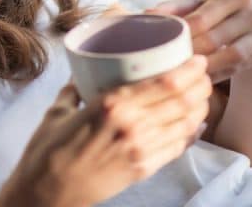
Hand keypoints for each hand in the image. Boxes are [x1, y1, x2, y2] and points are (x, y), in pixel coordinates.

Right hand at [0, 56, 210, 206]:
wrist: (48, 192)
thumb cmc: (47, 150)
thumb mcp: (58, 111)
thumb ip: (75, 89)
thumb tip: (81, 72)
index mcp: (110, 104)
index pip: (164, 83)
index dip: (188, 70)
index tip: (198, 60)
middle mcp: (132, 125)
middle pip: (182, 101)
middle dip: (200, 86)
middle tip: (203, 76)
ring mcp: (141, 149)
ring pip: (186, 124)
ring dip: (200, 108)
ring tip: (202, 97)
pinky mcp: (144, 169)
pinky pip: (177, 147)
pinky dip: (190, 133)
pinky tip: (193, 124)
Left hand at [148, 0, 251, 82]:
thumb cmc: (214, 12)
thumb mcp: (197, 5)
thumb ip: (174, 8)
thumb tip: (146, 14)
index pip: (200, 19)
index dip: (181, 36)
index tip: (161, 48)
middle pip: (215, 38)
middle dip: (191, 53)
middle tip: (169, 66)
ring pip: (232, 55)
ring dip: (207, 67)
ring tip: (184, 74)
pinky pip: (240, 67)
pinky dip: (219, 74)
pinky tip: (201, 80)